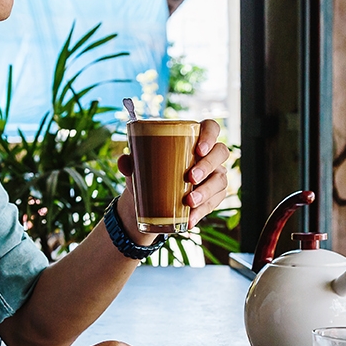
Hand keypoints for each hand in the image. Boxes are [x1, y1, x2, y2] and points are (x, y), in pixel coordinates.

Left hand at [117, 119, 230, 237]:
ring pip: (220, 180)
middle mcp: (209, 155)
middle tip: (190, 178)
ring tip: (189, 202)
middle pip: (221, 152)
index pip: (211, 127)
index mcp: (193, 139)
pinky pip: (214, 202)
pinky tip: (189, 219)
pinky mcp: (215, 196)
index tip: (198, 149)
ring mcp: (215, 175)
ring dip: (206, 192)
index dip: (210, 135)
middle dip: (207, 165)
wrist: (151, 201)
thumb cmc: (150, 173)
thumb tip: (124, 161)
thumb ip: (130, 162)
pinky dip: (202, 212)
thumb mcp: (138, 167)